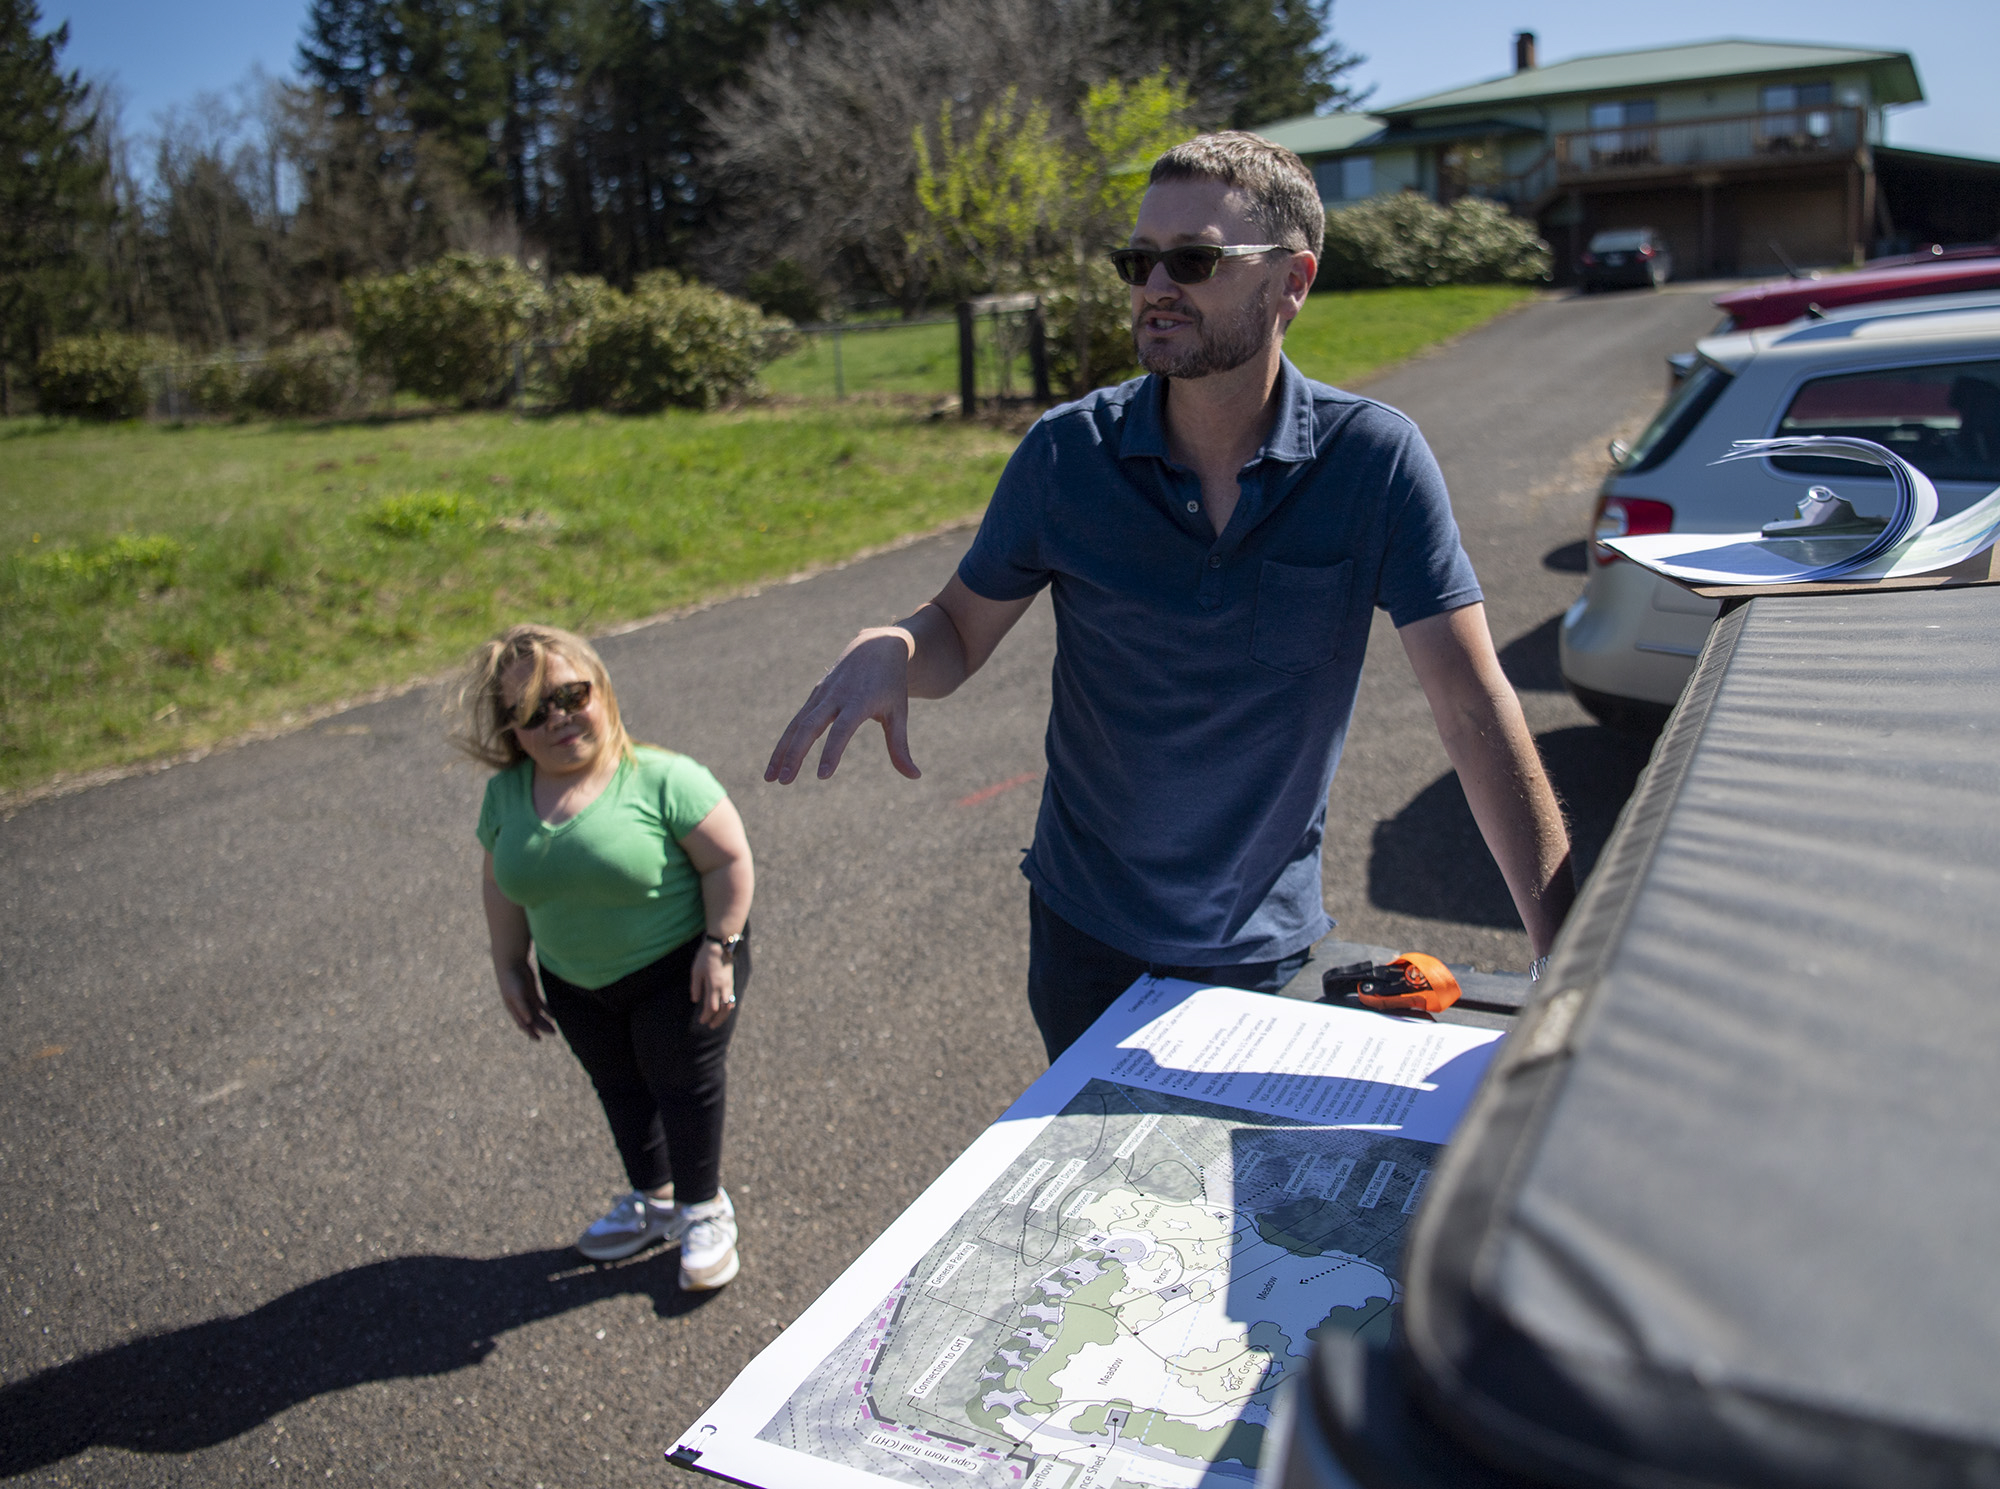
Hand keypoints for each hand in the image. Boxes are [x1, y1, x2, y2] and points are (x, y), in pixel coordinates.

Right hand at [497, 966, 554, 1039]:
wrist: (512, 962)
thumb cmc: (511, 979)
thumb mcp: (517, 994)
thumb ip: (522, 1007)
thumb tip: (529, 1021)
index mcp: (514, 1009)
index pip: (523, 1024)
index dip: (530, 1032)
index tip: (539, 1039)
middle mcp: (520, 1006)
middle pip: (532, 1020)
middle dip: (542, 1027)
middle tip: (553, 1033)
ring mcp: (526, 999)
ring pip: (537, 1014)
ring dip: (545, 1021)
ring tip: (555, 1028)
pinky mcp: (532, 992)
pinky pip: (540, 1005)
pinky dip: (547, 1010)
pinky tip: (554, 1015)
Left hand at [691, 942, 737, 1028]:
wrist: (721, 945)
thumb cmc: (706, 958)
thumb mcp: (696, 972)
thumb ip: (696, 987)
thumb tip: (696, 1001)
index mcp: (714, 985)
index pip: (712, 1007)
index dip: (706, 1016)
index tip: (701, 1021)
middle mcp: (724, 987)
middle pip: (724, 1009)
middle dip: (718, 1019)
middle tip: (710, 1026)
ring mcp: (729, 985)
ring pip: (730, 1005)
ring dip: (724, 1015)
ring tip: (718, 1021)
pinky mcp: (731, 982)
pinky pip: (732, 998)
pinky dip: (728, 1007)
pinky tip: (723, 1009)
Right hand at [765, 630, 919, 783]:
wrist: (875, 646)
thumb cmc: (890, 685)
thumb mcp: (899, 713)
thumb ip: (901, 746)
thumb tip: (915, 776)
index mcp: (859, 701)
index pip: (842, 730)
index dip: (832, 752)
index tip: (823, 775)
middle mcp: (836, 696)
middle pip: (810, 726)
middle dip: (795, 754)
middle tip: (784, 781)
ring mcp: (822, 694)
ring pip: (796, 725)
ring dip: (781, 752)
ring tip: (770, 778)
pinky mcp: (815, 695)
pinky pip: (796, 721)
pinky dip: (785, 741)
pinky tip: (776, 763)